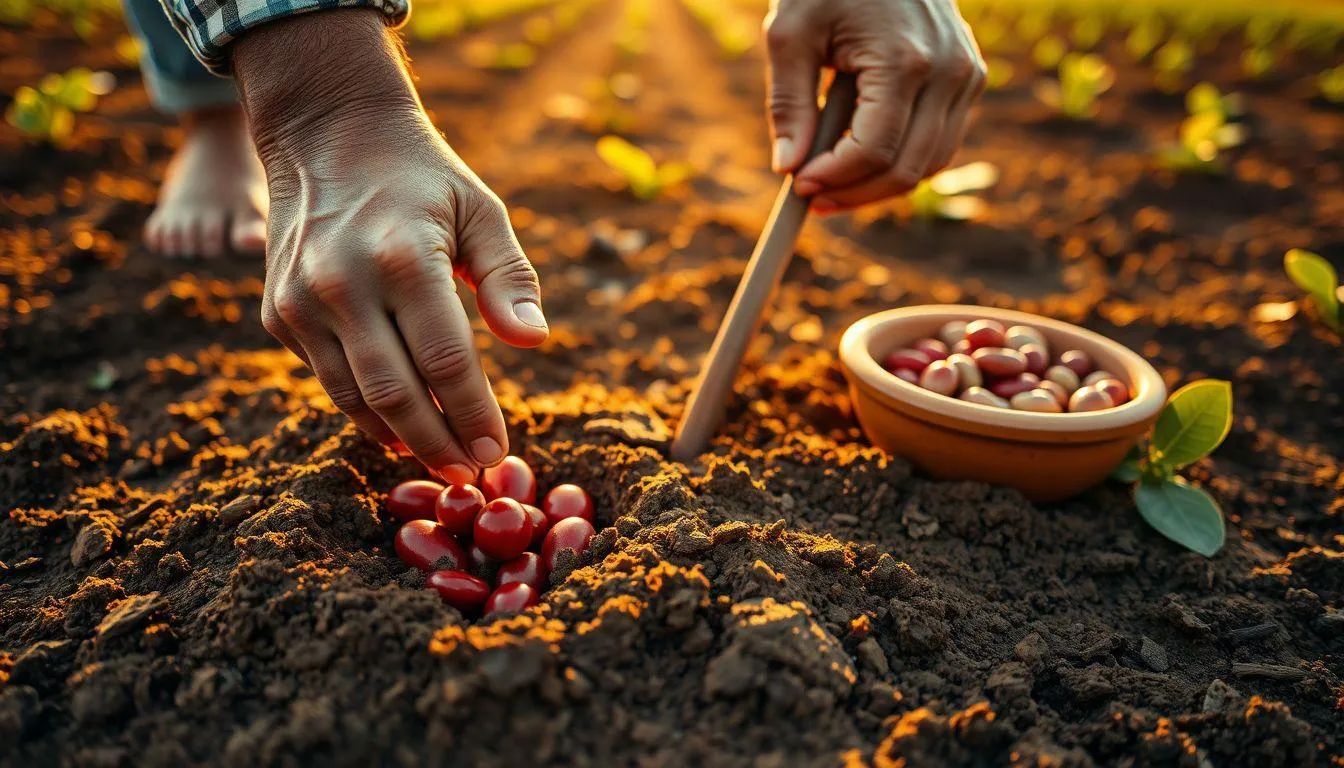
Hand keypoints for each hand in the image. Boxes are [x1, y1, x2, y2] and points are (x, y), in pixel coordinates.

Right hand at [234, 10, 547, 483]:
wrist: (325, 132)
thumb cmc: (422, 177)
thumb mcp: (480, 210)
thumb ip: (509, 276)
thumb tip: (534, 340)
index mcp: (404, 259)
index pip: (447, 362)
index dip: (474, 416)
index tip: (498, 452)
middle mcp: (343, 285)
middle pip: (398, 394)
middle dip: (438, 445)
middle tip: (469, 475)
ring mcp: (302, 302)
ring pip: (355, 398)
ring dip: (400, 439)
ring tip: (439, 461)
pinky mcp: (278, 312)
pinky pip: (327, 379)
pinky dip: (363, 411)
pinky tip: (398, 428)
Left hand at [763, 0, 985, 212]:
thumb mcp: (790, 34)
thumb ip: (788, 103)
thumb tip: (787, 167)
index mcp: (905, 60)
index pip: (873, 150)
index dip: (833, 178)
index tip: (798, 185)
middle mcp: (949, 72)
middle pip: (907, 169)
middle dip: (855, 193)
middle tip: (811, 198)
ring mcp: (967, 75)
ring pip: (930, 164)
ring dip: (879, 185)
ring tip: (832, 184)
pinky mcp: (969, 76)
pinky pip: (939, 141)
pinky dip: (902, 159)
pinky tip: (859, 159)